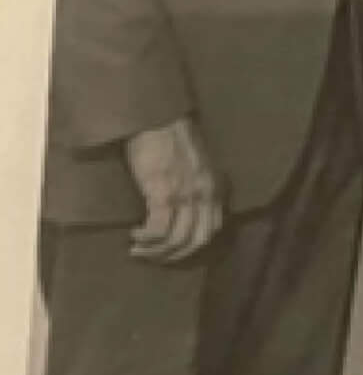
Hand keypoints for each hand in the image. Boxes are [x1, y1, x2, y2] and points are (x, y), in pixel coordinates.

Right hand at [124, 117, 223, 262]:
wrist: (157, 117)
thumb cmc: (170, 137)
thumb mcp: (196, 164)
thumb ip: (197, 185)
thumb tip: (185, 208)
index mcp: (216, 187)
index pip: (213, 229)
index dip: (193, 245)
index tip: (173, 249)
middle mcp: (206, 195)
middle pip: (197, 240)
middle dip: (175, 255)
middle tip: (154, 257)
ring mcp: (187, 196)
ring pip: (177, 240)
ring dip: (156, 252)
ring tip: (138, 250)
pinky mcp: (164, 194)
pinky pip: (158, 230)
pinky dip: (147, 239)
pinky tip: (134, 236)